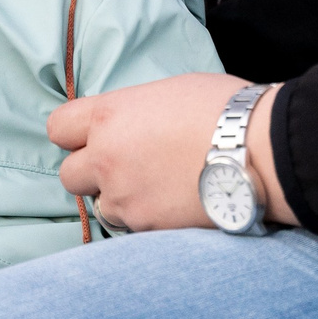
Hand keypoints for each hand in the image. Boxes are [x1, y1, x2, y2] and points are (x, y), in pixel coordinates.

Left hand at [49, 72, 296, 231]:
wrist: (260, 149)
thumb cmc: (223, 108)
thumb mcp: (170, 91)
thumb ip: (135, 112)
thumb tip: (133, 124)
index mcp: (109, 115)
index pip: (58, 128)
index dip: (74, 134)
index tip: (92, 137)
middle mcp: (105, 157)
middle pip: (69, 175)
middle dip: (91, 173)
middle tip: (124, 166)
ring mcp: (124, 197)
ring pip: (101, 206)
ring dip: (119, 199)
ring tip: (156, 188)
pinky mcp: (147, 226)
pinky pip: (132, 227)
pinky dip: (146, 219)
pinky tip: (174, 205)